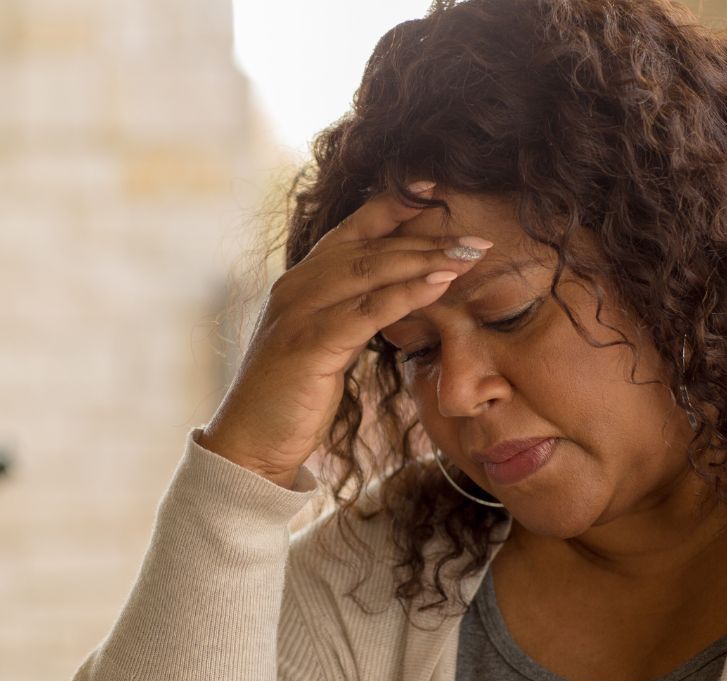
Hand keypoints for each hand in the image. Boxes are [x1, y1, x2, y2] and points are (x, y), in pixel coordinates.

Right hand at [199, 182, 491, 487]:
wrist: (249, 444)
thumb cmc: (290, 397)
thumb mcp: (325, 344)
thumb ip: (352, 314)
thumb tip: (398, 298)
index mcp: (301, 280)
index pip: (354, 228)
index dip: (397, 204)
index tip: (439, 189)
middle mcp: (297, 286)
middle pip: (372, 247)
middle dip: (428, 238)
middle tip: (477, 239)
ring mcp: (299, 312)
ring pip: (372, 271)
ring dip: (427, 260)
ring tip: (470, 255)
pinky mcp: (308, 343)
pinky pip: (366, 311)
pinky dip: (407, 294)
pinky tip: (440, 285)